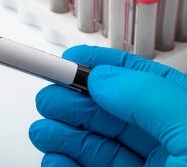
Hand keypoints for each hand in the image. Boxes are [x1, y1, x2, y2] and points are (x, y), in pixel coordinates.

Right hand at [29, 45, 186, 165]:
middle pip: (107, 112)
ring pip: (93, 143)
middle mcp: (163, 142)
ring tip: (42, 131)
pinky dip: (63, 163)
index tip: (70, 58)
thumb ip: (146, 97)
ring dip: (61, 134)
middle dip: (72, 101)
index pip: (138, 81)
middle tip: (48, 98)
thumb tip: (101, 78)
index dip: (101, 66)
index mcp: (182, 117)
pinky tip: (54, 157)